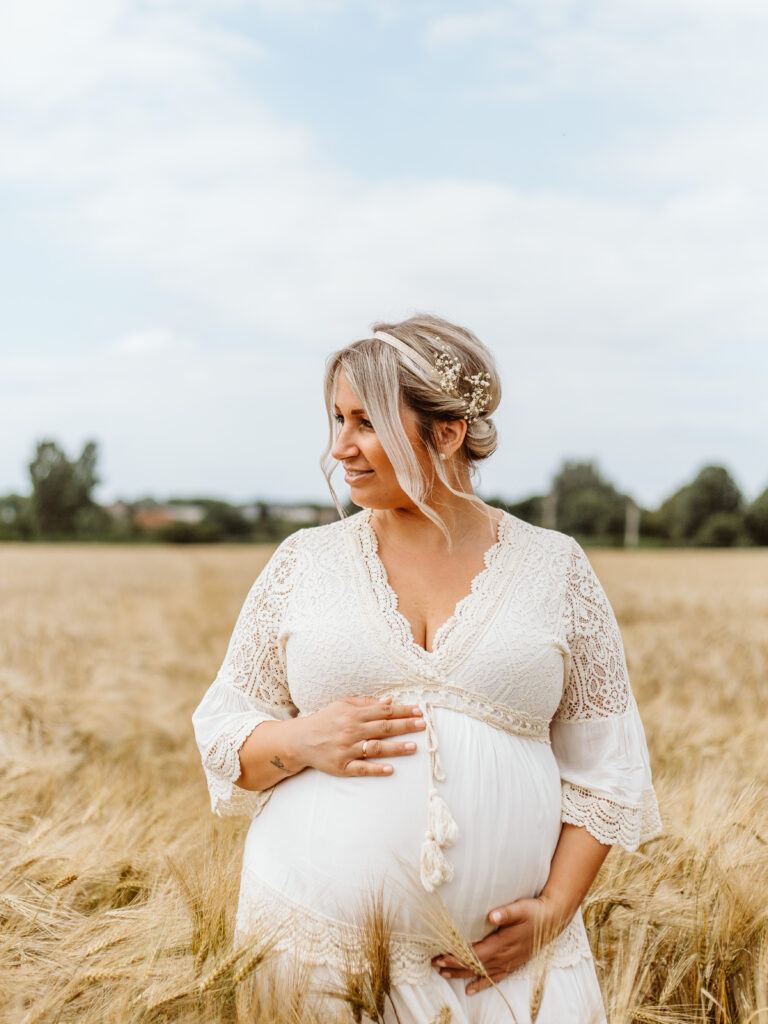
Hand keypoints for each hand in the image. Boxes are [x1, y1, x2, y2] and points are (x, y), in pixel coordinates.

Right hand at [296, 695, 425, 776]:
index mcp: (353, 714)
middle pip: (384, 728)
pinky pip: (362, 768)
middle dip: (405, 726)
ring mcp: (347, 750)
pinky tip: (390, 769)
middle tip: (423, 725)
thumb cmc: (325, 720)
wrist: (300, 740)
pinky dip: (376, 769)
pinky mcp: (342, 766)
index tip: (419, 711)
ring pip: (376, 748)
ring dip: (396, 748)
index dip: (403, 711)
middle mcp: (352, 731)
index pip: (383, 712)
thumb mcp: (343, 705)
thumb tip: (388, 701)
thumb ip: (366, 703)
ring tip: (414, 747)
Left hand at [430, 894, 567, 994]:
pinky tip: (470, 989)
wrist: (552, 921)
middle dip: (453, 966)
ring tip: (443, 974)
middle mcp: (504, 957)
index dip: (457, 956)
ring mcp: (508, 963)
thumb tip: (492, 915)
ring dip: (462, 974)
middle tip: (435, 964)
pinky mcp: (512, 964)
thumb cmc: (534, 912)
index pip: (475, 954)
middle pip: (474, 965)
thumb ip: (506, 912)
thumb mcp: (521, 908)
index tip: (441, 956)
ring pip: (481, 973)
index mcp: (503, 944)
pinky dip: (481, 984)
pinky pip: (494, 978)